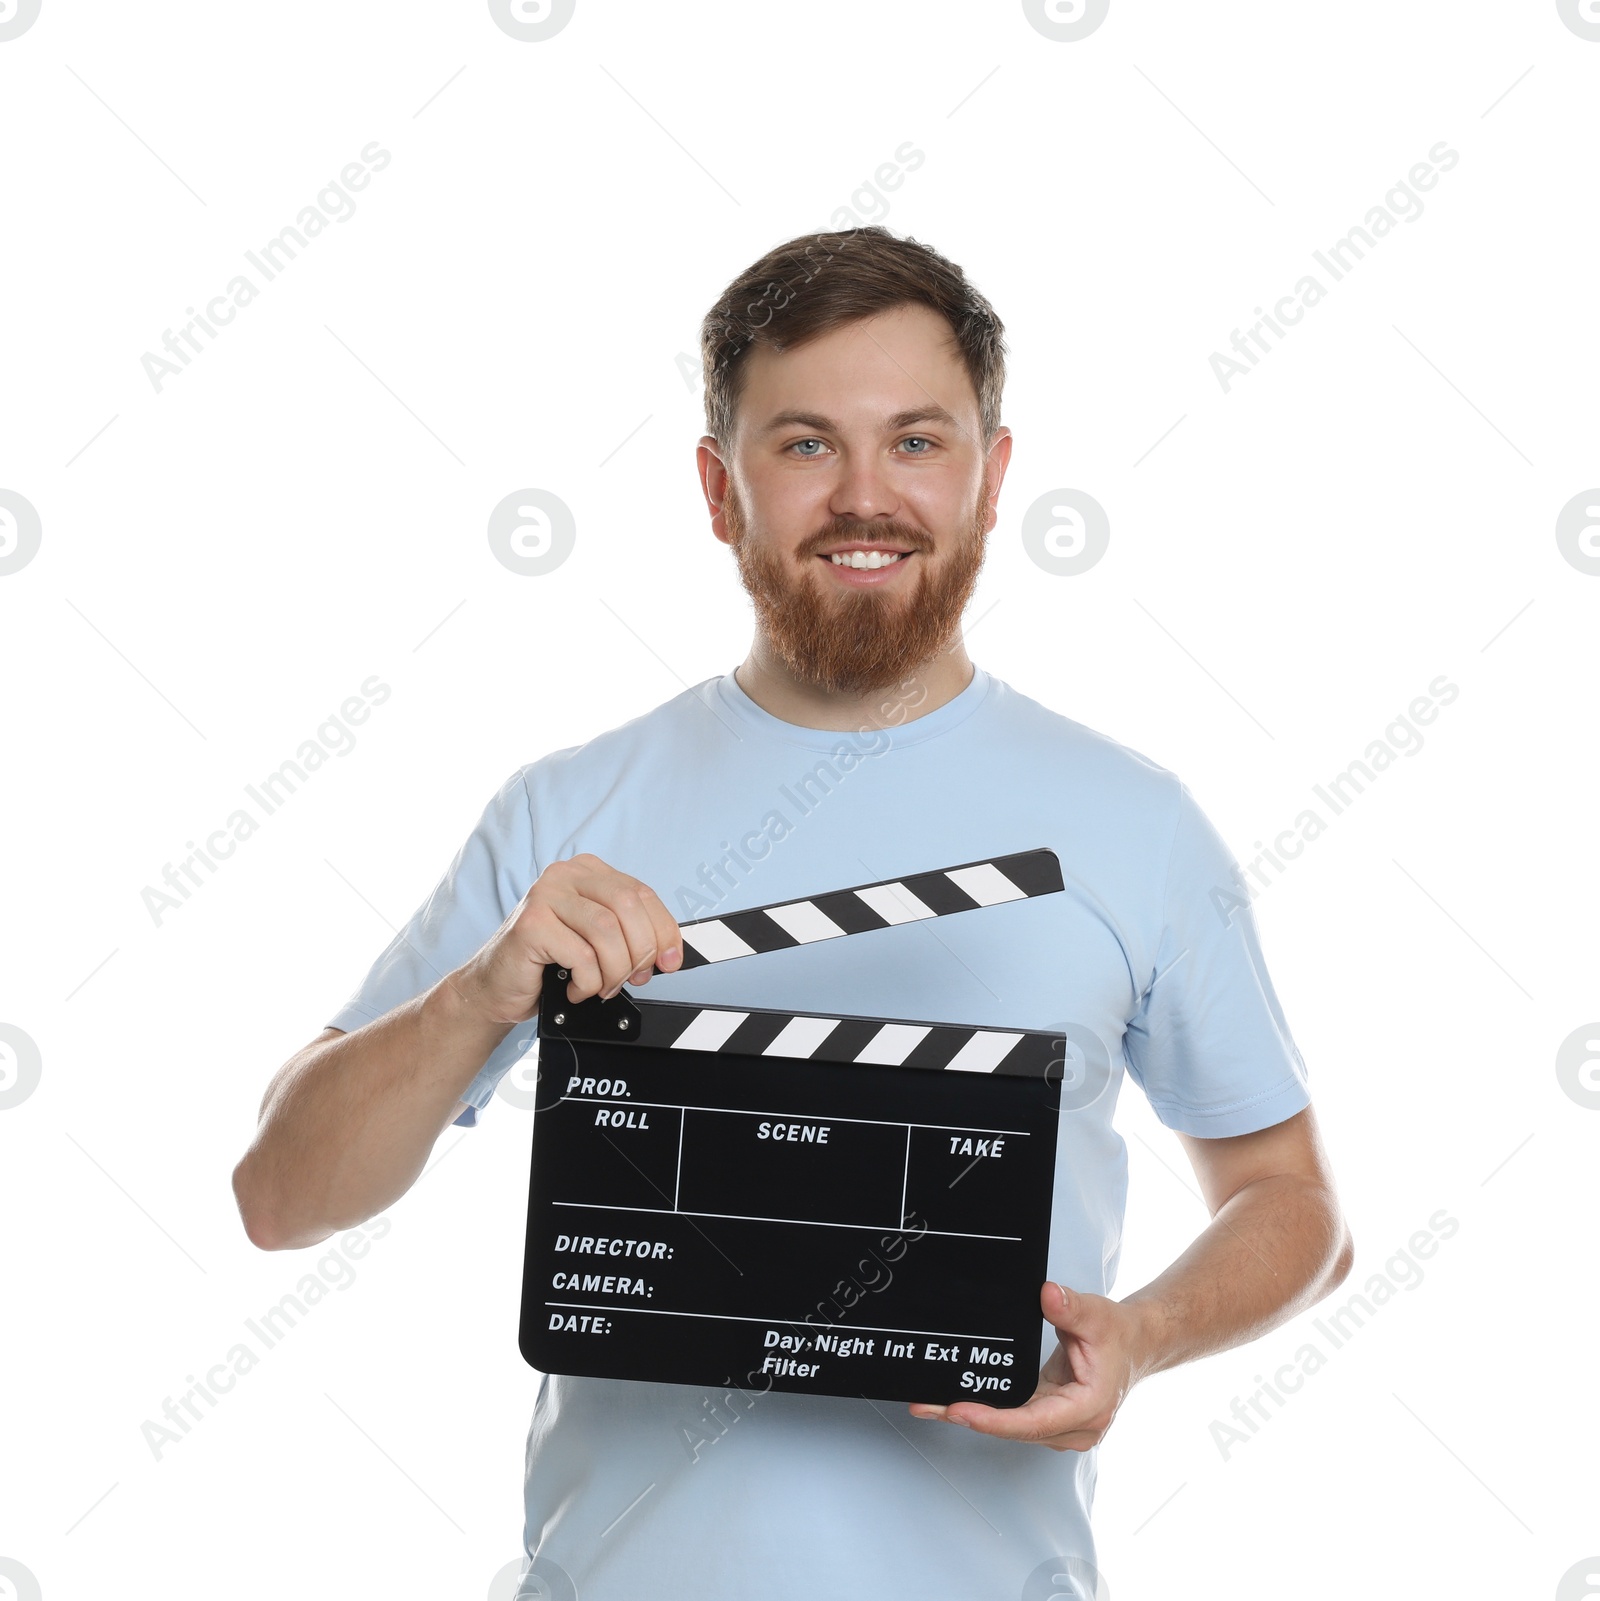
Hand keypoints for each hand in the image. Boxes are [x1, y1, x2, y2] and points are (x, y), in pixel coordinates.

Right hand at [455, 853, 682, 1024]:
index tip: (671, 960)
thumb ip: (629, 935)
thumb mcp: (597, 942)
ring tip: (601, 986)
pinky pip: (582, 955)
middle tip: (633, 979)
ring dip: (613, 971)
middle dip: (640, 952)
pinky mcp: (531, 923)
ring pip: (608, 931)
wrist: (495, 987)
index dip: (664, 930)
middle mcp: (566, 875)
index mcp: (588, 872)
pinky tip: (574, 987)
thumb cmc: (547, 964)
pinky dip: (588, 982)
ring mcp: (545, 895)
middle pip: (628, 907)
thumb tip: (668, 953)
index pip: (642, 893)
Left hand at [908, 1282, 1151, 1450]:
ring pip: (1011, 1427)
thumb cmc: (1118, 1333)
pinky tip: (956, 1401)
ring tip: (930, 1404)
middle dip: (970, 1418)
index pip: (1033, 1423)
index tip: (959, 1411)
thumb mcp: (1098, 1314)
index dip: (993, 1420)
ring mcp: (1061, 1426)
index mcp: (1088, 1409)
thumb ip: (1071, 1306)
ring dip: (972, 1416)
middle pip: (1014, 1429)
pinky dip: (986, 1409)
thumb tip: (1047, 1294)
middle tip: (926, 1405)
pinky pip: (1013, 1417)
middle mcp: (1074, 1427)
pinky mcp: (1049, 1416)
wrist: (1134, 1344)